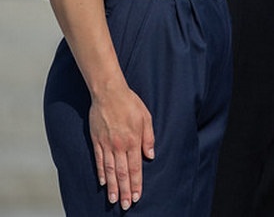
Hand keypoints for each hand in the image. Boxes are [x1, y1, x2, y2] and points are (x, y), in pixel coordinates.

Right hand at [89, 80, 153, 209]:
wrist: (109, 93)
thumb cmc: (130, 104)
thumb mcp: (146, 118)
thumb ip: (149, 138)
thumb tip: (150, 156)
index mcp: (133, 141)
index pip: (135, 167)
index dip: (136, 183)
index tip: (138, 196)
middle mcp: (119, 146)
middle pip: (122, 173)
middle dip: (125, 190)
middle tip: (127, 205)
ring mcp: (106, 145)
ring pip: (109, 171)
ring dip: (112, 187)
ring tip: (114, 200)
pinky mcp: (96, 141)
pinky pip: (99, 161)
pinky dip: (101, 173)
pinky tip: (103, 183)